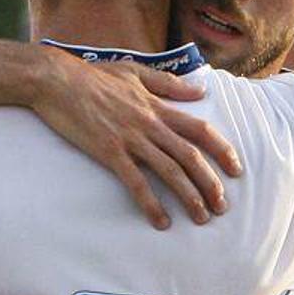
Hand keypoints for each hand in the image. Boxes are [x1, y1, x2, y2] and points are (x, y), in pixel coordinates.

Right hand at [34, 49, 241, 228]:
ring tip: (201, 218)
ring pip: (170, 171)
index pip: (200, 130)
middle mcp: (150, 124)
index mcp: (157, 106)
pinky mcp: (109, 152)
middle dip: (211, 183)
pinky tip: (161, 221)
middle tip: (222, 207)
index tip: (236, 169)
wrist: (57, 79)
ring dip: (189, 197)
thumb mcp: (135, 73)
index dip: (222, 150)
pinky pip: (136, 183)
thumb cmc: (92, 76)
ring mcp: (130, 139)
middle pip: (190, 156)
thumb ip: (168, 84)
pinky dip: (151, 204)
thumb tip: (199, 90)